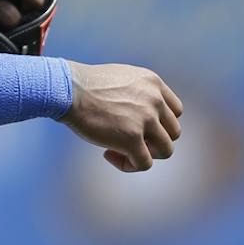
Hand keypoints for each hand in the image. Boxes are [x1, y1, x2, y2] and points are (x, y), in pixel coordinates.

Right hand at [61, 62, 182, 171]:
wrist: (67, 89)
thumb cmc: (85, 86)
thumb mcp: (121, 79)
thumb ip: (138, 93)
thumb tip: (141, 117)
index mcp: (153, 83)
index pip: (176, 111)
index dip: (160, 124)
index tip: (139, 127)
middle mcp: (154, 99)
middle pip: (174, 132)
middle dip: (153, 140)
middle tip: (128, 140)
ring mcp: (145, 119)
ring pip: (166, 150)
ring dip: (145, 154)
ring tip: (120, 150)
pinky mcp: (132, 138)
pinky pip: (144, 163)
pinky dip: (129, 165)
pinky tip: (108, 154)